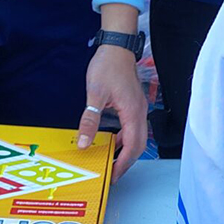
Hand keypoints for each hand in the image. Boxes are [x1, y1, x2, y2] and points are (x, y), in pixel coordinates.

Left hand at [80, 45, 146, 179]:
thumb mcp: (94, 94)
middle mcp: (139, 112)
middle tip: (112, 174)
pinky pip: (132, 128)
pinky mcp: (134, 105)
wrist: (117, 47)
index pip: (133, 146)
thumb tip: (83, 142)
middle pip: (139, 145)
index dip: (124, 163)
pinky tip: (111, 142)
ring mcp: (138, 108)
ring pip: (137, 137)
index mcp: (132, 112)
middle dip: (127, 162)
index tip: (113, 175)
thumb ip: (90, 120)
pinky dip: (124, 139)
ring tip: (111, 161)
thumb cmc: (107, 67)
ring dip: (126, 151)